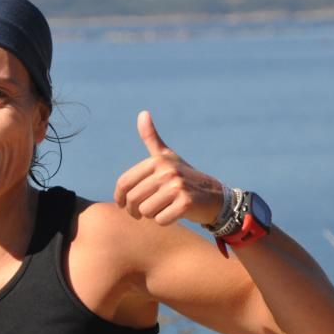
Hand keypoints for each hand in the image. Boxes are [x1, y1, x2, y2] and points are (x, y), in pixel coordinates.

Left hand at [114, 110, 223, 225]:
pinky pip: (160, 220)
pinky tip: (174, 214)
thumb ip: (152, 138)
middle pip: (133, 199)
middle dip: (135, 211)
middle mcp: (167, 171)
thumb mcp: (168, 157)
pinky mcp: (186, 203)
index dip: (119, 197)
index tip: (122, 205)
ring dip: (151, 216)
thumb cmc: (185, 177)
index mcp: (157, 161)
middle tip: (140, 213)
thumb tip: (142, 113)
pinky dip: (165, 221)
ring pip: (146, 212)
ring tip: (162, 209)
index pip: (124, 183)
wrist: (214, 196)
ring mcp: (177, 187)